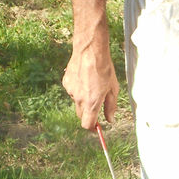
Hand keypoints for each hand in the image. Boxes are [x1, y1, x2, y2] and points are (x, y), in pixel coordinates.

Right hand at [62, 0, 119, 130]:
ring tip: (93, 84)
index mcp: (91, 103)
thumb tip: (110, 119)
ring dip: (84, 99)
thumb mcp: (113, 89)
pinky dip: (78, 89)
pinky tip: (85, 78)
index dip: (92, 128)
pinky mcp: (66, 82)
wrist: (90, 51)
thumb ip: (111, 106)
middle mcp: (78, 99)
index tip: (97, 127)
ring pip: (76, 101)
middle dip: (89, 114)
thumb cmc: (105, 69)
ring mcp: (70, 91)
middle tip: (97, 105)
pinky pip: (72, 91)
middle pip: (81, 115)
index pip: (87, 124)